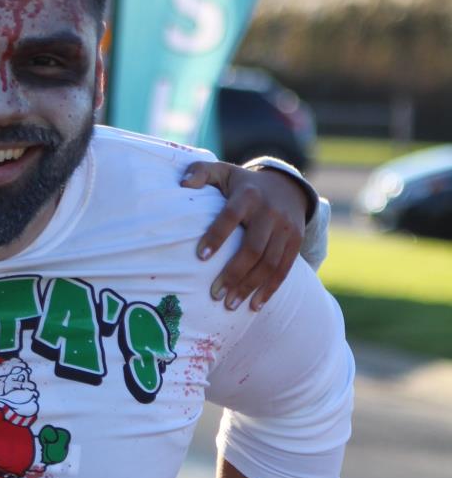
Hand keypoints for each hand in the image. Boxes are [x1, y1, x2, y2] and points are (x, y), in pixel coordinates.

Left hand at [183, 161, 308, 310]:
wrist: (287, 186)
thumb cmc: (243, 185)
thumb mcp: (223, 172)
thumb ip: (201, 172)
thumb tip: (183, 185)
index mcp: (248, 195)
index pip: (231, 216)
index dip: (217, 236)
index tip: (201, 257)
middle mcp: (269, 212)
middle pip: (253, 248)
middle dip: (234, 273)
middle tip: (215, 294)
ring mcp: (285, 228)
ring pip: (269, 263)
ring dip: (250, 287)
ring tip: (230, 305)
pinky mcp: (295, 242)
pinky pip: (284, 269)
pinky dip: (270, 289)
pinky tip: (255, 306)